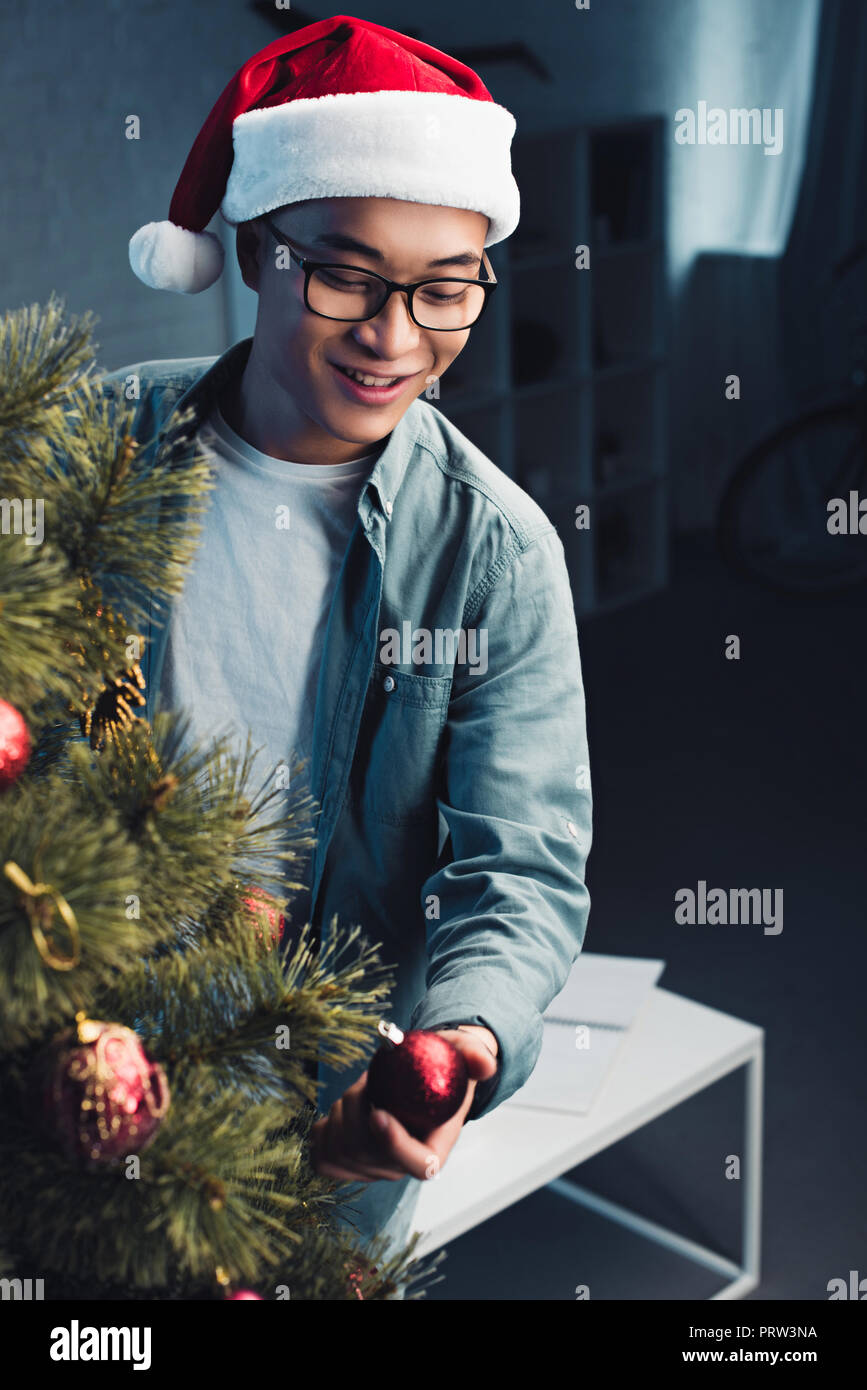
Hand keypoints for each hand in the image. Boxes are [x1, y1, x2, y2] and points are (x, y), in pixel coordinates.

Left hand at [309, 1026, 497, 1184]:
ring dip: (341, 1113)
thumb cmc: (443, 1070)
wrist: (420, 1079)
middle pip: (367, 1152)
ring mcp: (372, 1168)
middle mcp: (400, 1167)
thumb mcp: (465, 1056)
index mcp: (433, 1150)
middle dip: (358, 1107)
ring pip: (341, 1153)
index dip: (394, 1145)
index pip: (417, 1164)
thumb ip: (476, 1058)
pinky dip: (323, 1133)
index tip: (378, 1112)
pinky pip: (324, 1159)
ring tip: (360, 1089)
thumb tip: (483, 1065)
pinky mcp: (348, 1162)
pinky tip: (337, 1111)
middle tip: (369, 1078)